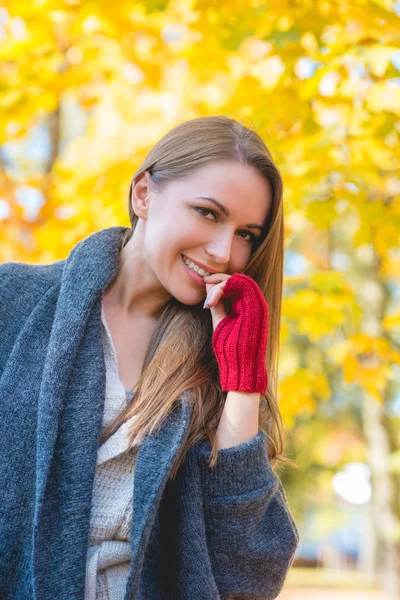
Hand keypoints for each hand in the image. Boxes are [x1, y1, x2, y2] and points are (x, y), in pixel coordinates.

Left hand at [204, 272, 269, 393]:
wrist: (240, 368)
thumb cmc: (230, 349)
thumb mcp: (220, 321)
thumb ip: (216, 303)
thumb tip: (208, 285)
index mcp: (248, 307)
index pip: (235, 285)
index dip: (218, 283)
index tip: (204, 288)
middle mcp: (255, 304)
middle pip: (237, 279)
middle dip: (218, 279)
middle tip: (204, 282)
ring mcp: (258, 305)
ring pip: (240, 280)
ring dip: (221, 284)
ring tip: (210, 299)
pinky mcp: (258, 307)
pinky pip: (244, 285)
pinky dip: (226, 287)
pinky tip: (214, 298)